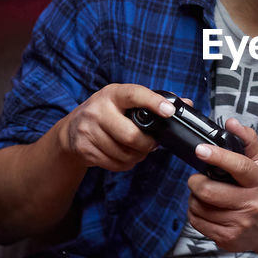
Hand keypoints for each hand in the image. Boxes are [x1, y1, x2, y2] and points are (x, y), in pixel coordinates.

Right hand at [56, 84, 174, 171]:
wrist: (71, 131)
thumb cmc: (107, 113)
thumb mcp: (125, 101)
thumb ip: (154, 102)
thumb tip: (187, 103)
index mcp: (113, 94)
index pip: (134, 95)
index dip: (153, 102)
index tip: (169, 111)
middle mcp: (97, 110)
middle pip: (131, 135)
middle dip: (147, 144)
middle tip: (152, 144)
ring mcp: (88, 130)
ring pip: (124, 153)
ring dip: (137, 156)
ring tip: (137, 149)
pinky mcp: (85, 149)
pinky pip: (115, 164)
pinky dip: (125, 163)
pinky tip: (124, 155)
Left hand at [187, 119, 257, 253]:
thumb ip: (247, 140)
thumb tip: (231, 122)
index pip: (239, 167)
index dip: (218, 157)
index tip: (200, 149)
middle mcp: (252, 204)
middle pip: (209, 191)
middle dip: (196, 181)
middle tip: (198, 178)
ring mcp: (239, 224)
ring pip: (199, 207)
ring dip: (195, 197)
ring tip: (203, 194)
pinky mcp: (227, 239)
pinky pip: (197, 222)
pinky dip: (195, 213)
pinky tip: (205, 208)